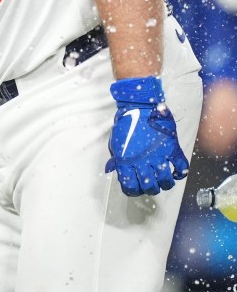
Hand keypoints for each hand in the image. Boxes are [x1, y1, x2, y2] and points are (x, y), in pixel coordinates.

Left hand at [104, 76, 188, 196]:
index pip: (130, 186)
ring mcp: (158, 155)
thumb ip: (117, 159)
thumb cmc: (125, 123)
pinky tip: (176, 172)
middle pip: (150, 187)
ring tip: (164, 181)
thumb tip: (115, 169)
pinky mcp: (171, 148)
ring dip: (166, 184)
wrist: (138, 105)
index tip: (136, 187)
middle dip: (150, 189)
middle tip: (151, 184)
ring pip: (166, 181)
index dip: (133, 190)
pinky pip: (181, 166)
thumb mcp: (115, 143)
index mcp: (126, 161)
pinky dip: (180, 172)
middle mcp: (143, 161)